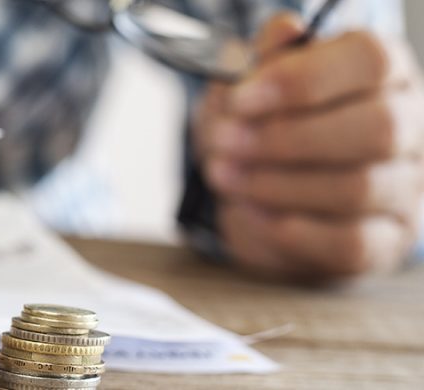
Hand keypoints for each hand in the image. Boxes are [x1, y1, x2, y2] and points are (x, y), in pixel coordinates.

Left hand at [196, 14, 423, 283]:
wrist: (254, 190)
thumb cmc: (259, 125)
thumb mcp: (246, 85)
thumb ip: (262, 57)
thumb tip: (284, 31)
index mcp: (384, 71)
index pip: (370, 61)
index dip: (301, 79)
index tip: (239, 99)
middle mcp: (412, 124)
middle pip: (376, 127)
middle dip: (285, 139)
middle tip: (223, 143)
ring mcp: (407, 187)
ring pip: (358, 187)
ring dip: (276, 184)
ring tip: (223, 174)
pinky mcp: (387, 240)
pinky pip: (349, 243)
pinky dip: (290, 230)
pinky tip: (250, 211)